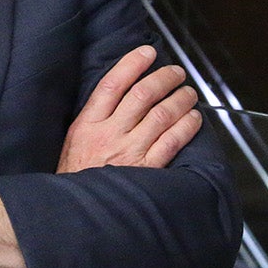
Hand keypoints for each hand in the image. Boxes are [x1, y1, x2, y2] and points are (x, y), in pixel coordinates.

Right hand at [57, 45, 201, 173]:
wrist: (75, 215)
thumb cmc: (76, 177)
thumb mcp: (74, 141)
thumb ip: (94, 118)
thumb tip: (121, 92)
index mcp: (87, 124)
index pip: (113, 83)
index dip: (133, 63)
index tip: (148, 52)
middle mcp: (109, 134)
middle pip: (142, 95)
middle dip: (164, 78)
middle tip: (176, 72)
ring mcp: (129, 152)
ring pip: (161, 115)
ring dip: (180, 99)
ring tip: (189, 93)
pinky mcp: (146, 171)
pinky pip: (172, 142)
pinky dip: (186, 127)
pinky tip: (193, 118)